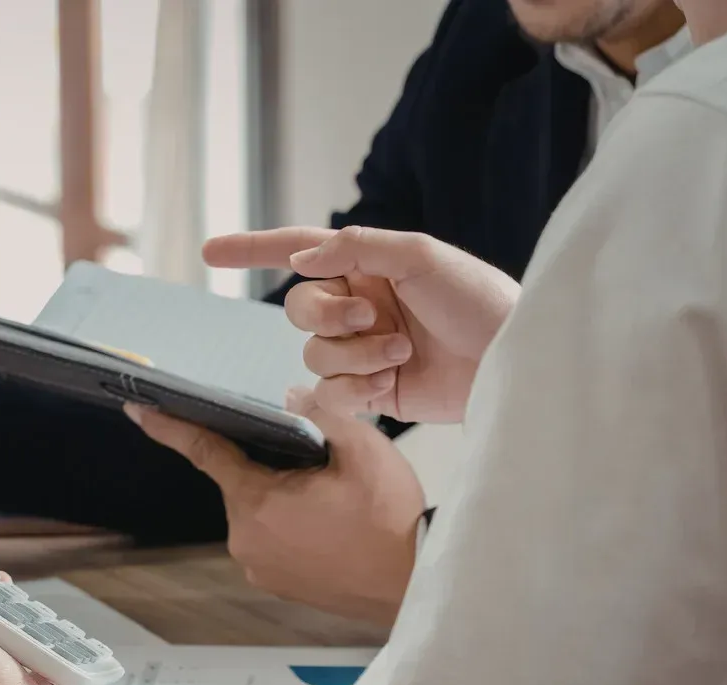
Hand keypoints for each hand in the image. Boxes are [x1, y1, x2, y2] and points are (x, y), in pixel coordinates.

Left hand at [128, 396, 424, 624]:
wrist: (417, 585)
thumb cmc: (391, 520)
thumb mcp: (364, 450)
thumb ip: (320, 414)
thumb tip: (290, 397)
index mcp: (257, 501)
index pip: (204, 452)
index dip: (170, 426)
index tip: (138, 407)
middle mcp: (246, 539)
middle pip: (241, 482)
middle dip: (269, 466)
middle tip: (322, 470)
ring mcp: (259, 566)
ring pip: (258, 511)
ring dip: (282, 497)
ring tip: (334, 502)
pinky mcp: (276, 583)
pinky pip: (271, 540)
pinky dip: (290, 525)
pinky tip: (329, 525)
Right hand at [205, 226, 519, 421]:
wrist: (516, 361)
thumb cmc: (481, 301)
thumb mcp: (423, 256)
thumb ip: (358, 248)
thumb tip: (302, 258)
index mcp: (369, 267)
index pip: (298, 251)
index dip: (253, 250)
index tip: (210, 252)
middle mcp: (361, 307)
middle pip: (299, 310)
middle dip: (330, 316)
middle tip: (374, 320)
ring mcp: (363, 352)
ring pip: (314, 356)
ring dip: (354, 357)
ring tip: (401, 356)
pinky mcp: (372, 394)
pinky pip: (328, 395)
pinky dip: (352, 392)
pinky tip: (386, 387)